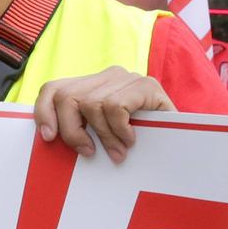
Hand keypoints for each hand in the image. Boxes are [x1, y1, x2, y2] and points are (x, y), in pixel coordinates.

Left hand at [33, 66, 174, 163]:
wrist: (183, 138)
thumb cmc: (139, 140)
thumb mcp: (103, 133)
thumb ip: (81, 128)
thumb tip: (48, 139)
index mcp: (92, 85)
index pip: (53, 89)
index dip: (44, 112)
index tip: (48, 138)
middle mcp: (107, 76)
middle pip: (66, 97)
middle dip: (72, 131)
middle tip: (89, 153)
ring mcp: (127, 78)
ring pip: (91, 104)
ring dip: (103, 135)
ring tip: (117, 152)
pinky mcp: (146, 85)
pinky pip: (115, 107)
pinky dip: (119, 128)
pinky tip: (131, 139)